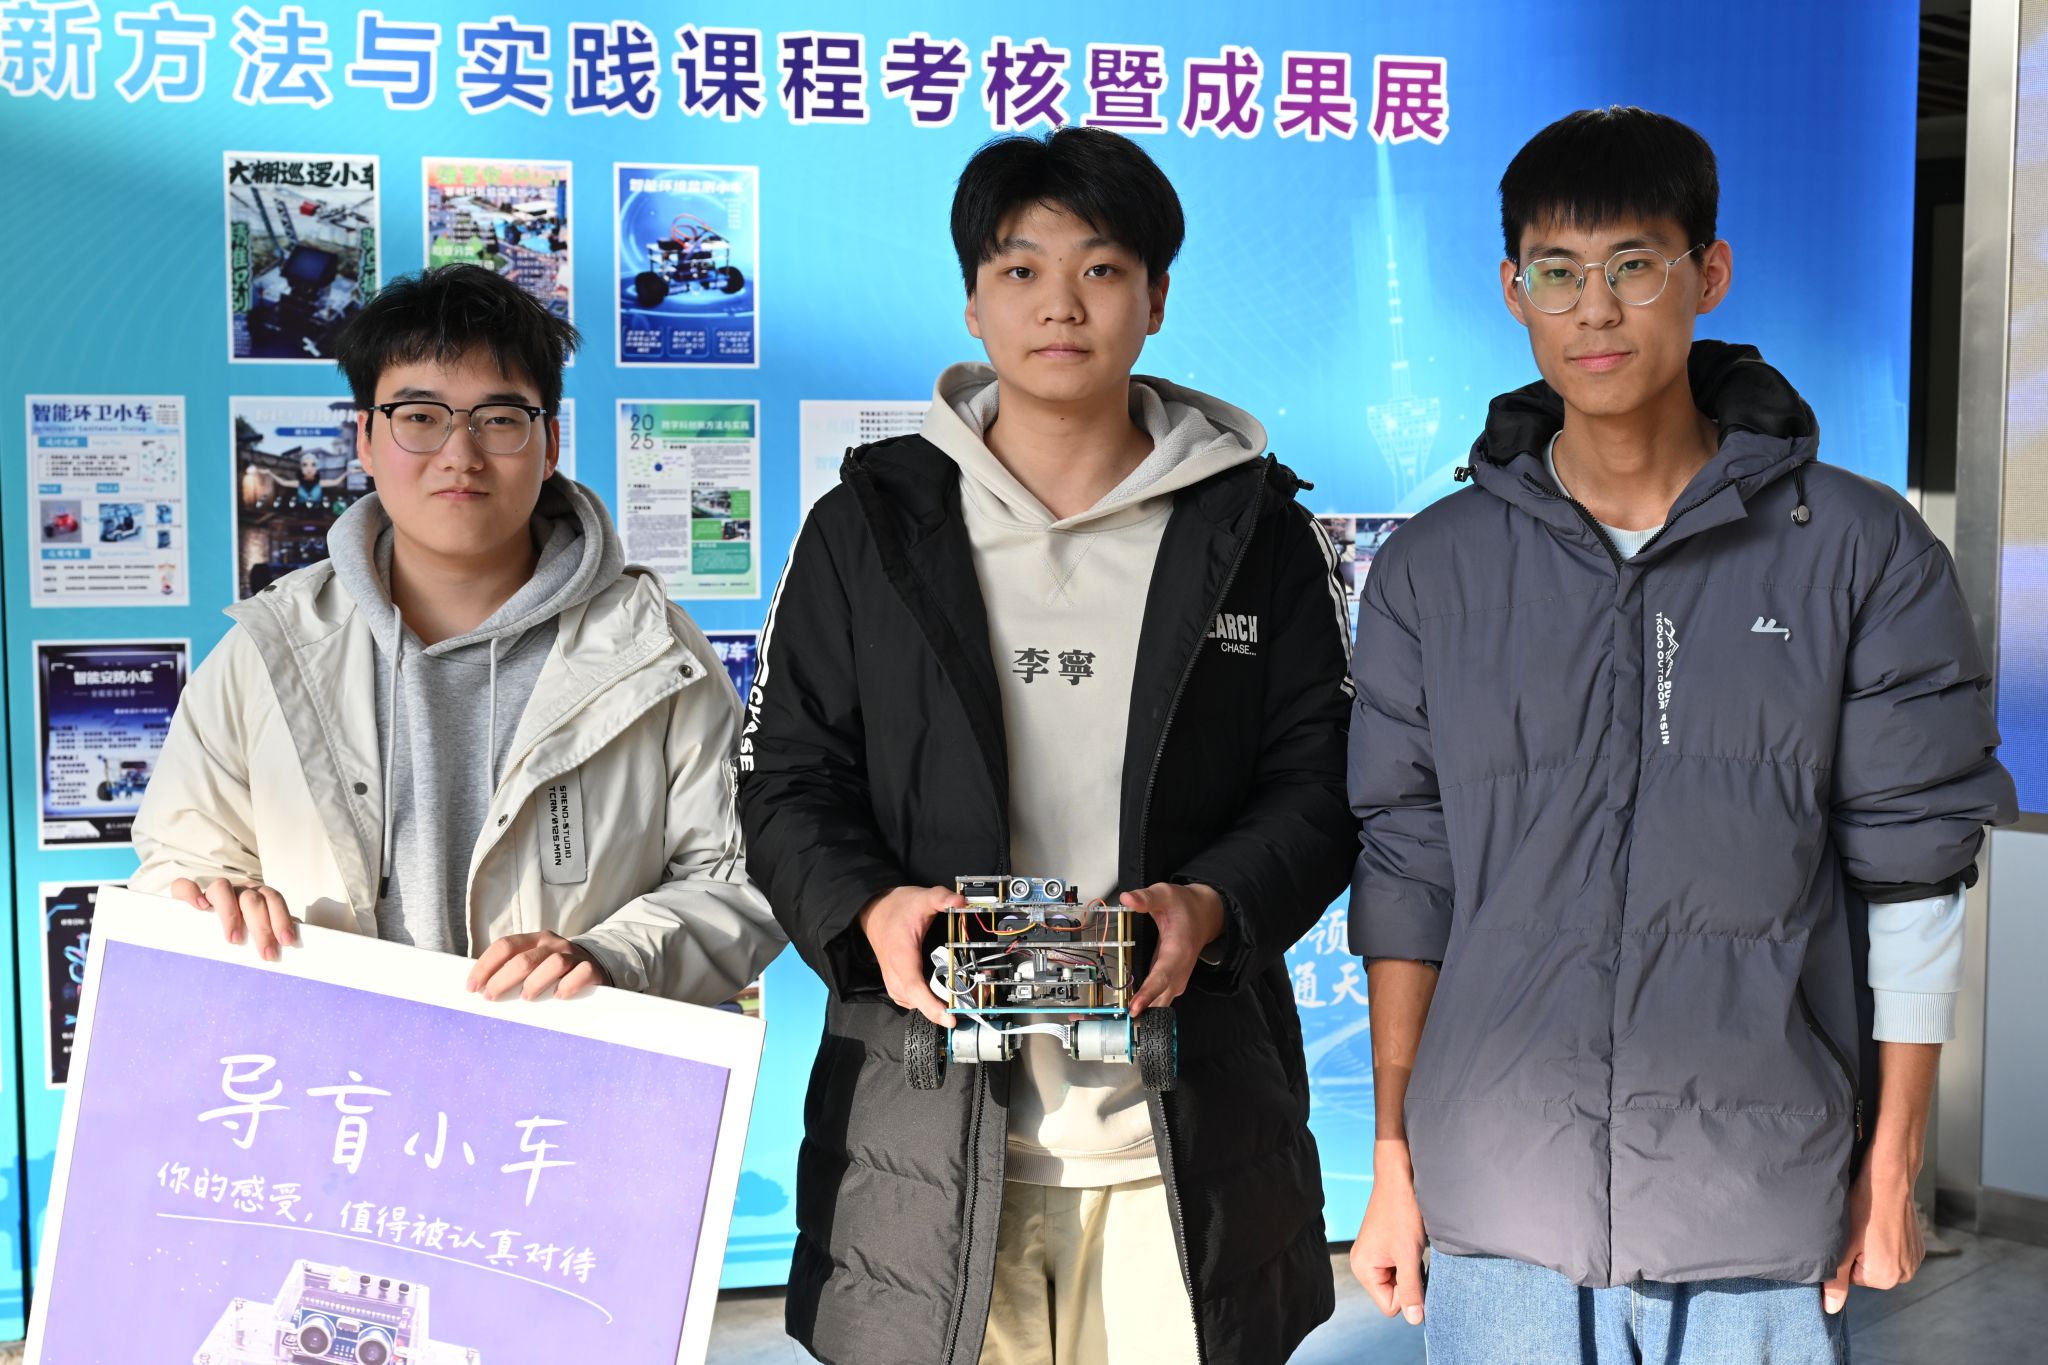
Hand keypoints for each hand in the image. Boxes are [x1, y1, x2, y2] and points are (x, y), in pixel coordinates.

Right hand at [171, 876, 296, 961]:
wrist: (203, 926)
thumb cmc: (243, 933)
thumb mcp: (261, 935)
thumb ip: (275, 934)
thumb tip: (298, 945)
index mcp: (258, 896)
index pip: (273, 899)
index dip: (281, 918)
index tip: (286, 941)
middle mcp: (238, 890)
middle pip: (253, 899)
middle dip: (262, 927)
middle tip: (267, 954)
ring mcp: (214, 892)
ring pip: (222, 888)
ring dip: (230, 914)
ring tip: (234, 940)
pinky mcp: (187, 896)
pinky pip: (184, 886)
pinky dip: (191, 893)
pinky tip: (200, 907)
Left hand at [468, 932, 611, 1000]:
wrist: (595, 964)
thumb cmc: (553, 971)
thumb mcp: (533, 963)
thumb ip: (512, 969)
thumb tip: (480, 987)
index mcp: (533, 940)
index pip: (505, 946)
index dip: (485, 966)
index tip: (472, 987)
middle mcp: (552, 944)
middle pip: (524, 959)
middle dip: (503, 980)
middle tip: (491, 997)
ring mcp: (573, 955)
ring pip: (554, 964)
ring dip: (535, 982)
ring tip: (526, 997)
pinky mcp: (591, 968)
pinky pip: (581, 973)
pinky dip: (568, 985)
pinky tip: (559, 996)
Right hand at [859, 885, 963, 1026]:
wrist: (874, 913)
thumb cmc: (896, 910)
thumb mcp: (922, 898)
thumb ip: (942, 898)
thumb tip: (961, 901)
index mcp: (902, 958)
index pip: (915, 989)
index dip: (932, 1007)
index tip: (949, 1017)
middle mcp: (896, 976)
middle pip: (919, 1003)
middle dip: (945, 1008)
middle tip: (972, 1004)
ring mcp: (894, 983)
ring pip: (917, 1005)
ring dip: (938, 1006)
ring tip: (963, 998)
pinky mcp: (896, 986)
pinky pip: (913, 1001)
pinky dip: (929, 1002)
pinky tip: (943, 994)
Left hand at [1119, 882, 1226, 1016]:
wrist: (1205, 915)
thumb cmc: (1185, 907)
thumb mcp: (1166, 894)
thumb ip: (1146, 897)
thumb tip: (1128, 899)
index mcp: (1178, 950)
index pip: (1162, 975)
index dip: (1148, 992)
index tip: (1135, 1006)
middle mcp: (1180, 969)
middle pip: (1161, 997)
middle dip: (1142, 1012)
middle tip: (1118, 1022)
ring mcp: (1177, 978)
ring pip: (1161, 1002)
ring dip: (1144, 1013)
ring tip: (1118, 1022)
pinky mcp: (1172, 980)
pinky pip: (1159, 998)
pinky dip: (1146, 1006)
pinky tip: (1130, 1013)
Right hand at [1351, 1140, 1428, 1324]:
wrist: (1400, 1178)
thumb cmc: (1402, 1212)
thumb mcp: (1409, 1256)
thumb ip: (1412, 1290)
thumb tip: (1415, 1320)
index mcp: (1363, 1269)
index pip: (1391, 1306)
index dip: (1408, 1293)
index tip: (1413, 1267)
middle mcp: (1363, 1265)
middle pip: (1394, 1295)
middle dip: (1410, 1281)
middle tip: (1413, 1255)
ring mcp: (1372, 1256)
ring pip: (1399, 1282)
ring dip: (1411, 1269)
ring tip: (1411, 1246)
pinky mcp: (1382, 1248)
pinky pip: (1398, 1268)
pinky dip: (1409, 1261)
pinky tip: (1411, 1243)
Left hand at [1824, 1158, 1924, 1312]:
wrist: (1890, 1181)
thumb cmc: (1862, 1209)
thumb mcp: (1843, 1245)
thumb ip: (1835, 1281)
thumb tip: (1830, 1309)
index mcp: (1886, 1279)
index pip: (1851, 1277)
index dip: (1844, 1255)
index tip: (1849, 1236)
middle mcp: (1905, 1275)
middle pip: (1867, 1271)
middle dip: (1859, 1253)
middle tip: (1859, 1229)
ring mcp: (1915, 1261)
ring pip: (1880, 1260)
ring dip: (1872, 1246)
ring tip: (1871, 1225)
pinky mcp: (1919, 1248)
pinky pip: (1893, 1251)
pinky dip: (1885, 1240)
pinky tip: (1883, 1223)